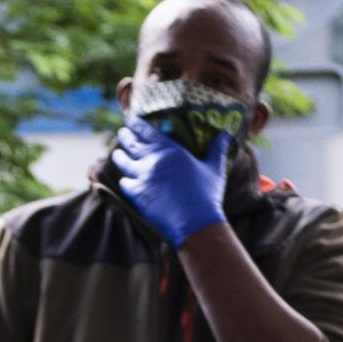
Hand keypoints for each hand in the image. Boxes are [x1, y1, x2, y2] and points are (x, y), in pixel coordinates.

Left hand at [110, 120, 228, 250]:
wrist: (194, 221)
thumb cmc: (206, 194)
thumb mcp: (215, 168)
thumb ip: (217, 149)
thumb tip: (226, 133)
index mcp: (171, 151)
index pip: (149, 133)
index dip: (137, 125)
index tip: (131, 120)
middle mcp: (154, 162)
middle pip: (134, 146)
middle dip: (126, 137)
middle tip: (121, 132)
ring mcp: (143, 179)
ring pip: (125, 164)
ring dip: (119, 157)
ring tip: (116, 153)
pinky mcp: (138, 196)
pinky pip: (125, 184)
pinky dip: (124, 180)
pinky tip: (123, 179)